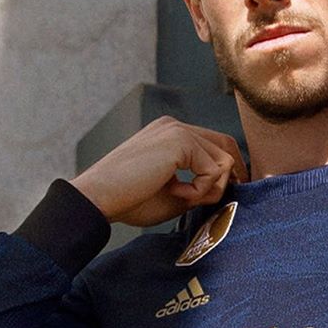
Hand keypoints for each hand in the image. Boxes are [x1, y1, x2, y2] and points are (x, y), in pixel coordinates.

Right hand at [71, 117, 247, 227]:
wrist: (100, 197)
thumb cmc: (130, 200)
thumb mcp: (175, 195)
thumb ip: (201, 187)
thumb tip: (226, 187)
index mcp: (170, 134)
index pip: (214, 145)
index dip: (227, 170)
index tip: (225, 194)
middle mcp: (175, 126)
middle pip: (225, 147)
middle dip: (226, 179)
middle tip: (212, 202)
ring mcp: (178, 130)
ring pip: (224, 160)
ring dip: (209, 188)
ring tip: (182, 197)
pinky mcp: (180, 141)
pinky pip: (213, 171)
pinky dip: (199, 190)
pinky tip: (174, 192)